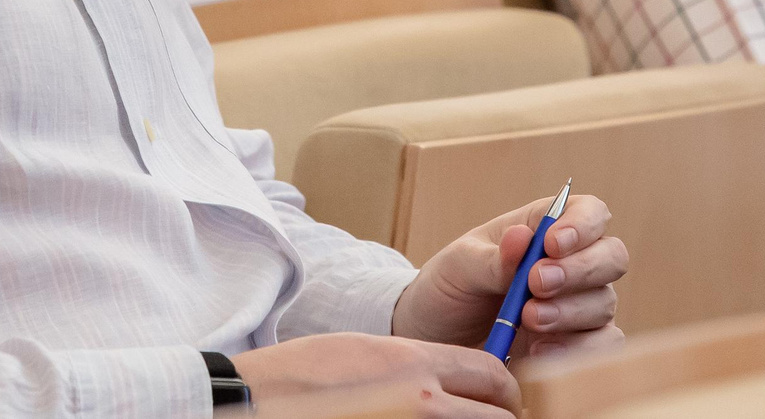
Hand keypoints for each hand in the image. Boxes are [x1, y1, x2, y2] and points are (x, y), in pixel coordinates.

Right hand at [231, 334, 519, 416]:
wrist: (258, 401)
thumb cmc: (304, 375)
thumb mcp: (368, 351)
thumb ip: (420, 365)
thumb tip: (458, 383)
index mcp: (415, 363)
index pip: (493, 374)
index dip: (505, 388)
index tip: (502, 398)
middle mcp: (424, 403)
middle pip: (499, 417)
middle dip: (499, 418)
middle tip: (490, 418)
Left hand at [392, 192, 627, 358]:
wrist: (438, 339)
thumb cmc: (450, 288)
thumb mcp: (459, 266)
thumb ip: (491, 258)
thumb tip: (521, 238)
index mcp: (543, 228)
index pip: (589, 212)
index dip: (582, 225)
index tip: (551, 244)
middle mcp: (571, 263)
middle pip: (612, 256)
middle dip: (579, 270)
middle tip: (536, 284)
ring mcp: (579, 305)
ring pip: (605, 302)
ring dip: (569, 311)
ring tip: (527, 319)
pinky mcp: (576, 345)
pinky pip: (602, 346)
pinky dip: (576, 349)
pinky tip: (538, 350)